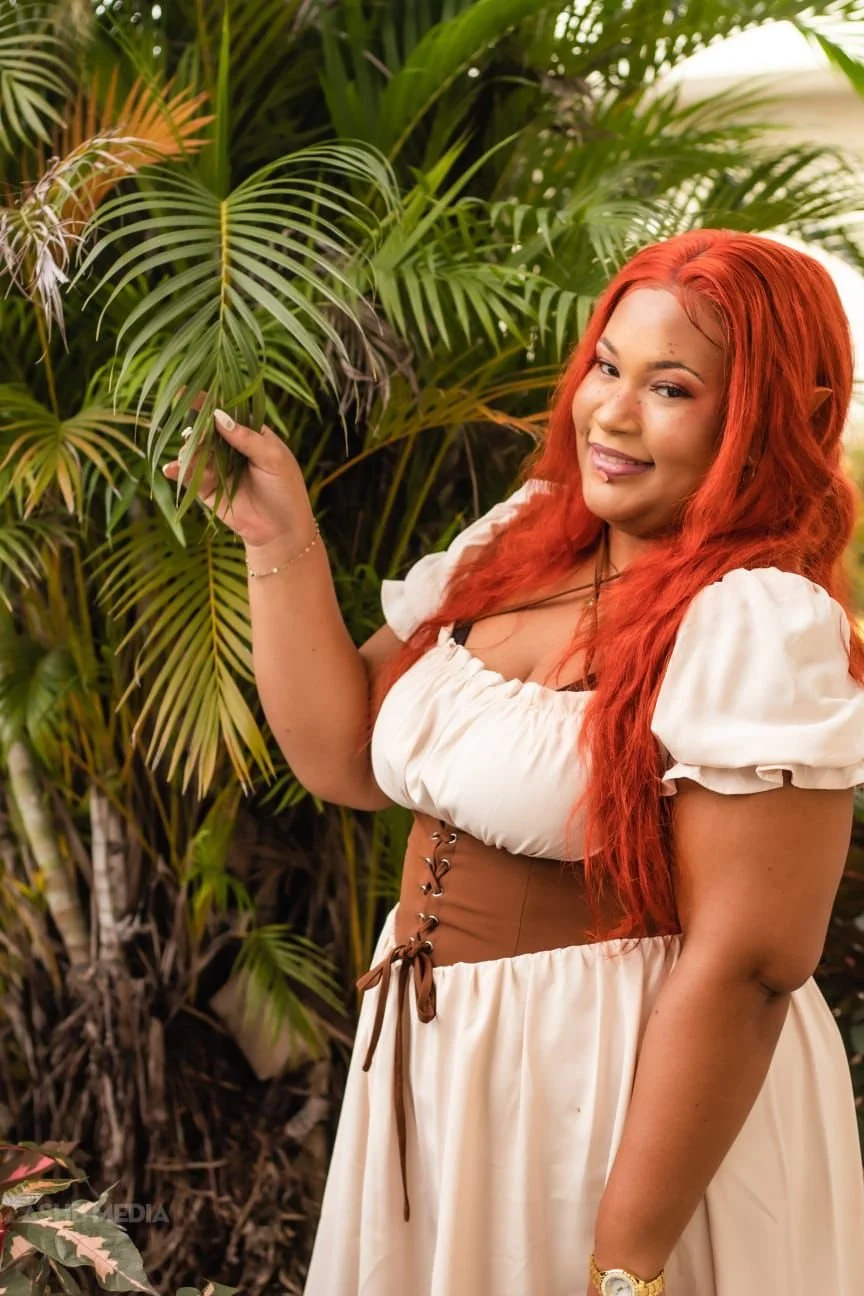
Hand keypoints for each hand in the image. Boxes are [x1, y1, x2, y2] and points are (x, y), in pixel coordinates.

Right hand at [162, 406, 314, 549]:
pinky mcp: (207, 488)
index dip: (207, 401)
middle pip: (206, 431)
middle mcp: (230, 448)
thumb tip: (219, 416)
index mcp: (250, 434)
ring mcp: (217, 467)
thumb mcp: (273, 459)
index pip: (227, 412)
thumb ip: (247, 438)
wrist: (281, 530)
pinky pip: (188, 476)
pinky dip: (177, 471)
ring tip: (190, 454)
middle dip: (198, 431)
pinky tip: (170, 468)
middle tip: (197, 437)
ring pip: (195, 452)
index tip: (186, 390)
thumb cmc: (285, 490)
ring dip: (189, 451)